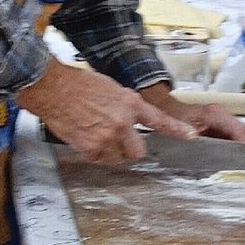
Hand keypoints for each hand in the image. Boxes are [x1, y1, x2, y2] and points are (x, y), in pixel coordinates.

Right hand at [18, 58, 198, 166]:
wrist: (53, 88)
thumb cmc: (78, 85)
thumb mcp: (111, 89)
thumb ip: (125, 106)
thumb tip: (130, 121)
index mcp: (130, 103)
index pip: (159, 120)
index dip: (177, 129)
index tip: (191, 135)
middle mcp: (122, 121)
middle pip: (138, 151)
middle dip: (130, 150)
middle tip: (119, 142)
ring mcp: (107, 136)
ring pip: (118, 158)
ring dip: (111, 153)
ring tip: (96, 136)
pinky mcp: (90, 147)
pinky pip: (98, 159)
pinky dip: (93, 154)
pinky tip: (85, 139)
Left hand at [137, 83, 244, 144]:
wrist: (164, 108)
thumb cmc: (171, 119)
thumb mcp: (182, 132)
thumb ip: (200, 144)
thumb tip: (214, 155)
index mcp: (216, 114)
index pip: (241, 132)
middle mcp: (224, 115)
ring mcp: (225, 119)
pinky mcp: (224, 125)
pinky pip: (241, 135)